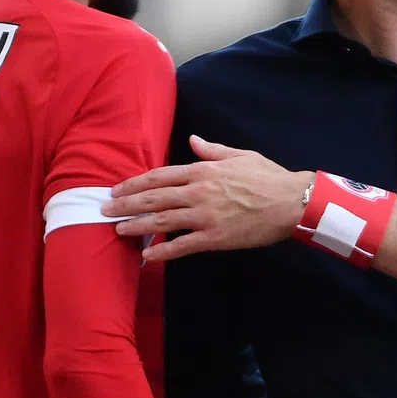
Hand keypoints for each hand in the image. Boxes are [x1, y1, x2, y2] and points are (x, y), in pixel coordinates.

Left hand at [104, 136, 313, 262]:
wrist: (291, 203)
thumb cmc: (269, 178)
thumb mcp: (240, 156)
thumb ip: (212, 150)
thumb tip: (192, 140)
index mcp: (203, 171)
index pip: (159, 176)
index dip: (134, 183)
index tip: (117, 189)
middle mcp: (199, 192)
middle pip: (153, 198)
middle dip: (125, 204)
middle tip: (105, 209)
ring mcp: (205, 216)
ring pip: (161, 221)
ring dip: (136, 226)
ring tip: (118, 230)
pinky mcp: (215, 238)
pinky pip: (182, 246)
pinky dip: (162, 252)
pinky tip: (147, 257)